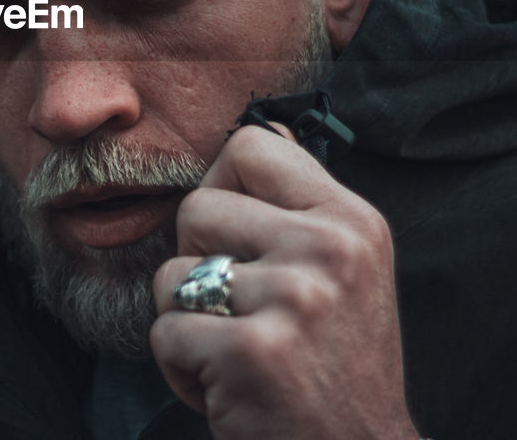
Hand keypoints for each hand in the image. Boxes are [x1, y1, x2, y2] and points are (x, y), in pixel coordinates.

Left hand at [150, 126, 418, 439]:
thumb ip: (303, 204)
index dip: (223, 184)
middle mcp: (328, 250)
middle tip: (238, 309)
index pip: (252, 145)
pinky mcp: (249, 353)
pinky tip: (227, 387)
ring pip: (171, 273)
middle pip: (197, 207)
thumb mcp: (350, 270)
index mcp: (352, 220)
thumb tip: (261, 129)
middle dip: (197, 262)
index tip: (237, 232)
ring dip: (186, 321)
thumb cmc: (340, 366)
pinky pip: (164, 331)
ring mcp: (291, 300)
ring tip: (235, 351)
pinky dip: (180, 368)